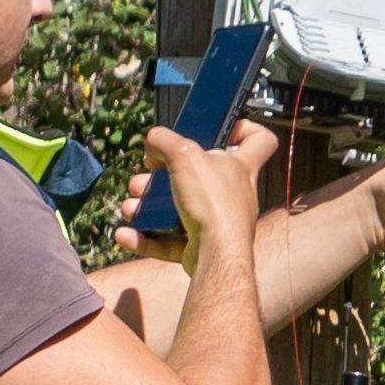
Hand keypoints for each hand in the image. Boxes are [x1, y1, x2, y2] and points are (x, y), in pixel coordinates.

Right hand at [145, 118, 276, 260]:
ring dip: (150, 206)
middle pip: (200, 176)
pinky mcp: (202, 248)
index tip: (221, 127)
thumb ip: (165, 140)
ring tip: (132, 204)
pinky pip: (169, 241)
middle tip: (149, 173)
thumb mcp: (185, 155)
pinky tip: (126, 233)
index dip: (242, 128)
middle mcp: (233, 194)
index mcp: (241, 167)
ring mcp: (218, 223)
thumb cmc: (215, 205)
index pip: (258, 139)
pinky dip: (146, 237)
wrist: (217, 257)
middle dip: (167, 174)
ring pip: (180, 209)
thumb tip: (154, 139)